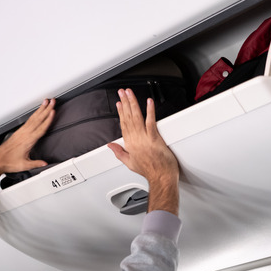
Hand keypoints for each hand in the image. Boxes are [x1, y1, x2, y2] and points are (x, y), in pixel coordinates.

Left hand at [0, 98, 55, 173]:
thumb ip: (36, 164)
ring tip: (46, 102)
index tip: (53, 112)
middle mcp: (25, 134)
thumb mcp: (24, 165)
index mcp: (28, 140)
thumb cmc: (9, 162)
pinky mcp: (19, 132)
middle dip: (46, 109)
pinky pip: (29, 120)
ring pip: (33, 118)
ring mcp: (21, 131)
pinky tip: (37, 112)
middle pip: (38, 119)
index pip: (41, 128)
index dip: (48, 120)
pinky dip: (34, 114)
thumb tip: (45, 164)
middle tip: (52, 101)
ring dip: (40, 109)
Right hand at [108, 89, 178, 213]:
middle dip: (124, 103)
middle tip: (122, 92)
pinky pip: (151, 122)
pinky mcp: (155, 138)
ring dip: (133, 103)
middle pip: (128, 117)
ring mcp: (145, 138)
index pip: (123, 124)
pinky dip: (150, 111)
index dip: (120, 112)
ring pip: (136, 117)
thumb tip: (110, 146)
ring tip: (129, 93)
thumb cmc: (149, 172)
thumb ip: (119, 153)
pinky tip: (148, 102)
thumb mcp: (129, 163)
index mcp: (130, 144)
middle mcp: (136, 140)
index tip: (119, 103)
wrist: (161, 178)